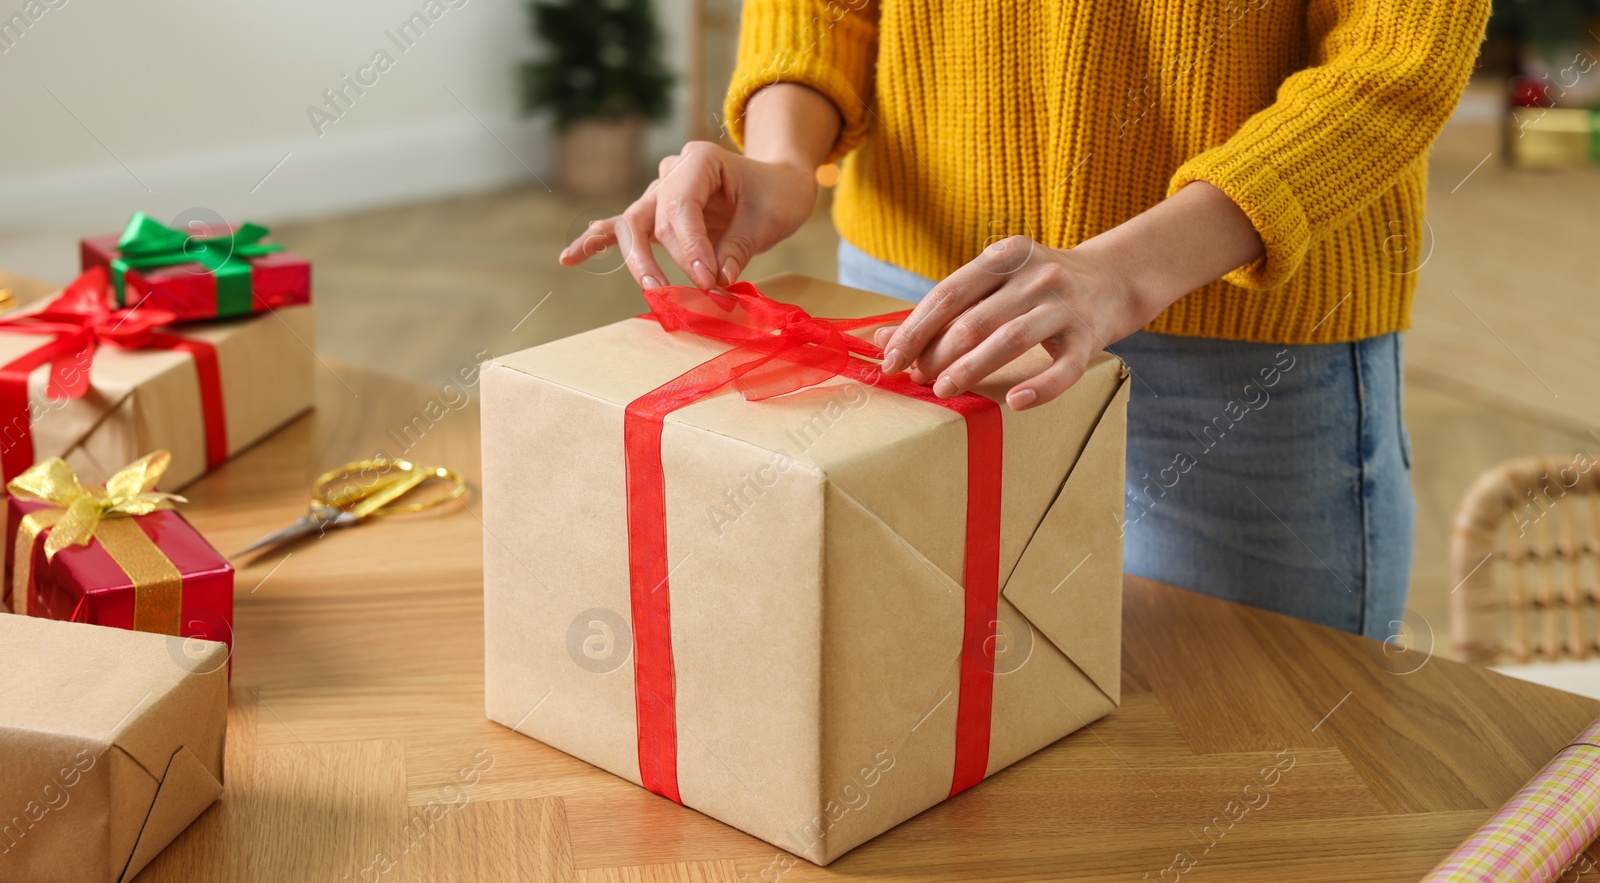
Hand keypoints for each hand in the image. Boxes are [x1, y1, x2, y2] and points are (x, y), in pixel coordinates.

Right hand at [559, 141, 817, 289]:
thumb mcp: (768, 218)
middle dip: (662, 258)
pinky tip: (570, 258)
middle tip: (676, 292)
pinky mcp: (656, 215)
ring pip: (633, 225)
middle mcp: (672, 173)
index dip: (690, 246)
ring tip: (643, 284)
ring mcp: (659, 193)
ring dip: (636, 260)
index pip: (681, 205)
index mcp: (699, 160)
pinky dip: (597, 243)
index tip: (709, 280)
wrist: (777, 184)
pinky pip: (622, 229)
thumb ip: (739, 247)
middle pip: (650, 217)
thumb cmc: (775, 194)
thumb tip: (716, 281)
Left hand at [876, 181, 1265, 409]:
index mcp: (1004, 256)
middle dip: (938, 353)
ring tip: (944, 390)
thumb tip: (880, 340)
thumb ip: (944, 310)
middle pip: (975, 319)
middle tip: (919, 380)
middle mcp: (1035, 275)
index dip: (915, 329)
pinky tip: (1014, 402)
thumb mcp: (993, 285)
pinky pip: (1064, 367)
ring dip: (972, 367)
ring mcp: (1065, 305)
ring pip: (1011, 339)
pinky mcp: (1091, 336)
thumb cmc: (1037, 290)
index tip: (890, 360)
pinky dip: (1040, 386)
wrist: (1115, 279)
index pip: (948, 294)